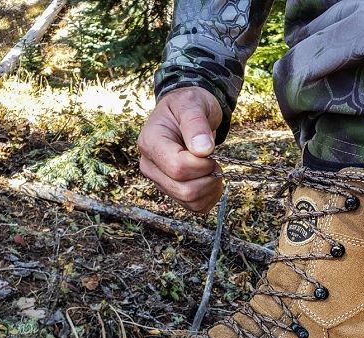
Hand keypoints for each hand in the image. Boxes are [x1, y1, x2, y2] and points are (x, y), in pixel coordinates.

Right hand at [138, 87, 223, 212]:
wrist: (186, 113)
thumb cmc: (188, 105)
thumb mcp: (192, 103)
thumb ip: (196, 123)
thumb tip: (203, 149)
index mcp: (150, 143)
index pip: (177, 168)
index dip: (201, 164)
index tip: (209, 150)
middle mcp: (150, 166)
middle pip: (185, 190)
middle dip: (208, 177)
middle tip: (213, 159)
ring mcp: (160, 181)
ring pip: (191, 202)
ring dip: (211, 187)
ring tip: (213, 166)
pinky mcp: (173, 191)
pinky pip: (196, 207)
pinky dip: (210, 196)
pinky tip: (211, 178)